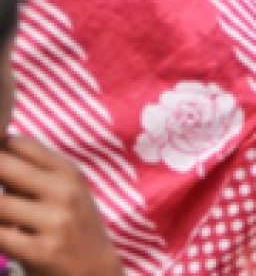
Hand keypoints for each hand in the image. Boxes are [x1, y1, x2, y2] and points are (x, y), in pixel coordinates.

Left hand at [0, 137, 121, 275]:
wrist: (95, 272)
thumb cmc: (70, 229)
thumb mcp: (64, 193)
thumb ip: (32, 174)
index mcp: (68, 172)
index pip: (17, 143)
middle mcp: (65, 191)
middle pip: (2, 166)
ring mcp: (55, 221)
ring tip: (2, 215)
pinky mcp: (41, 251)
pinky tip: (0, 232)